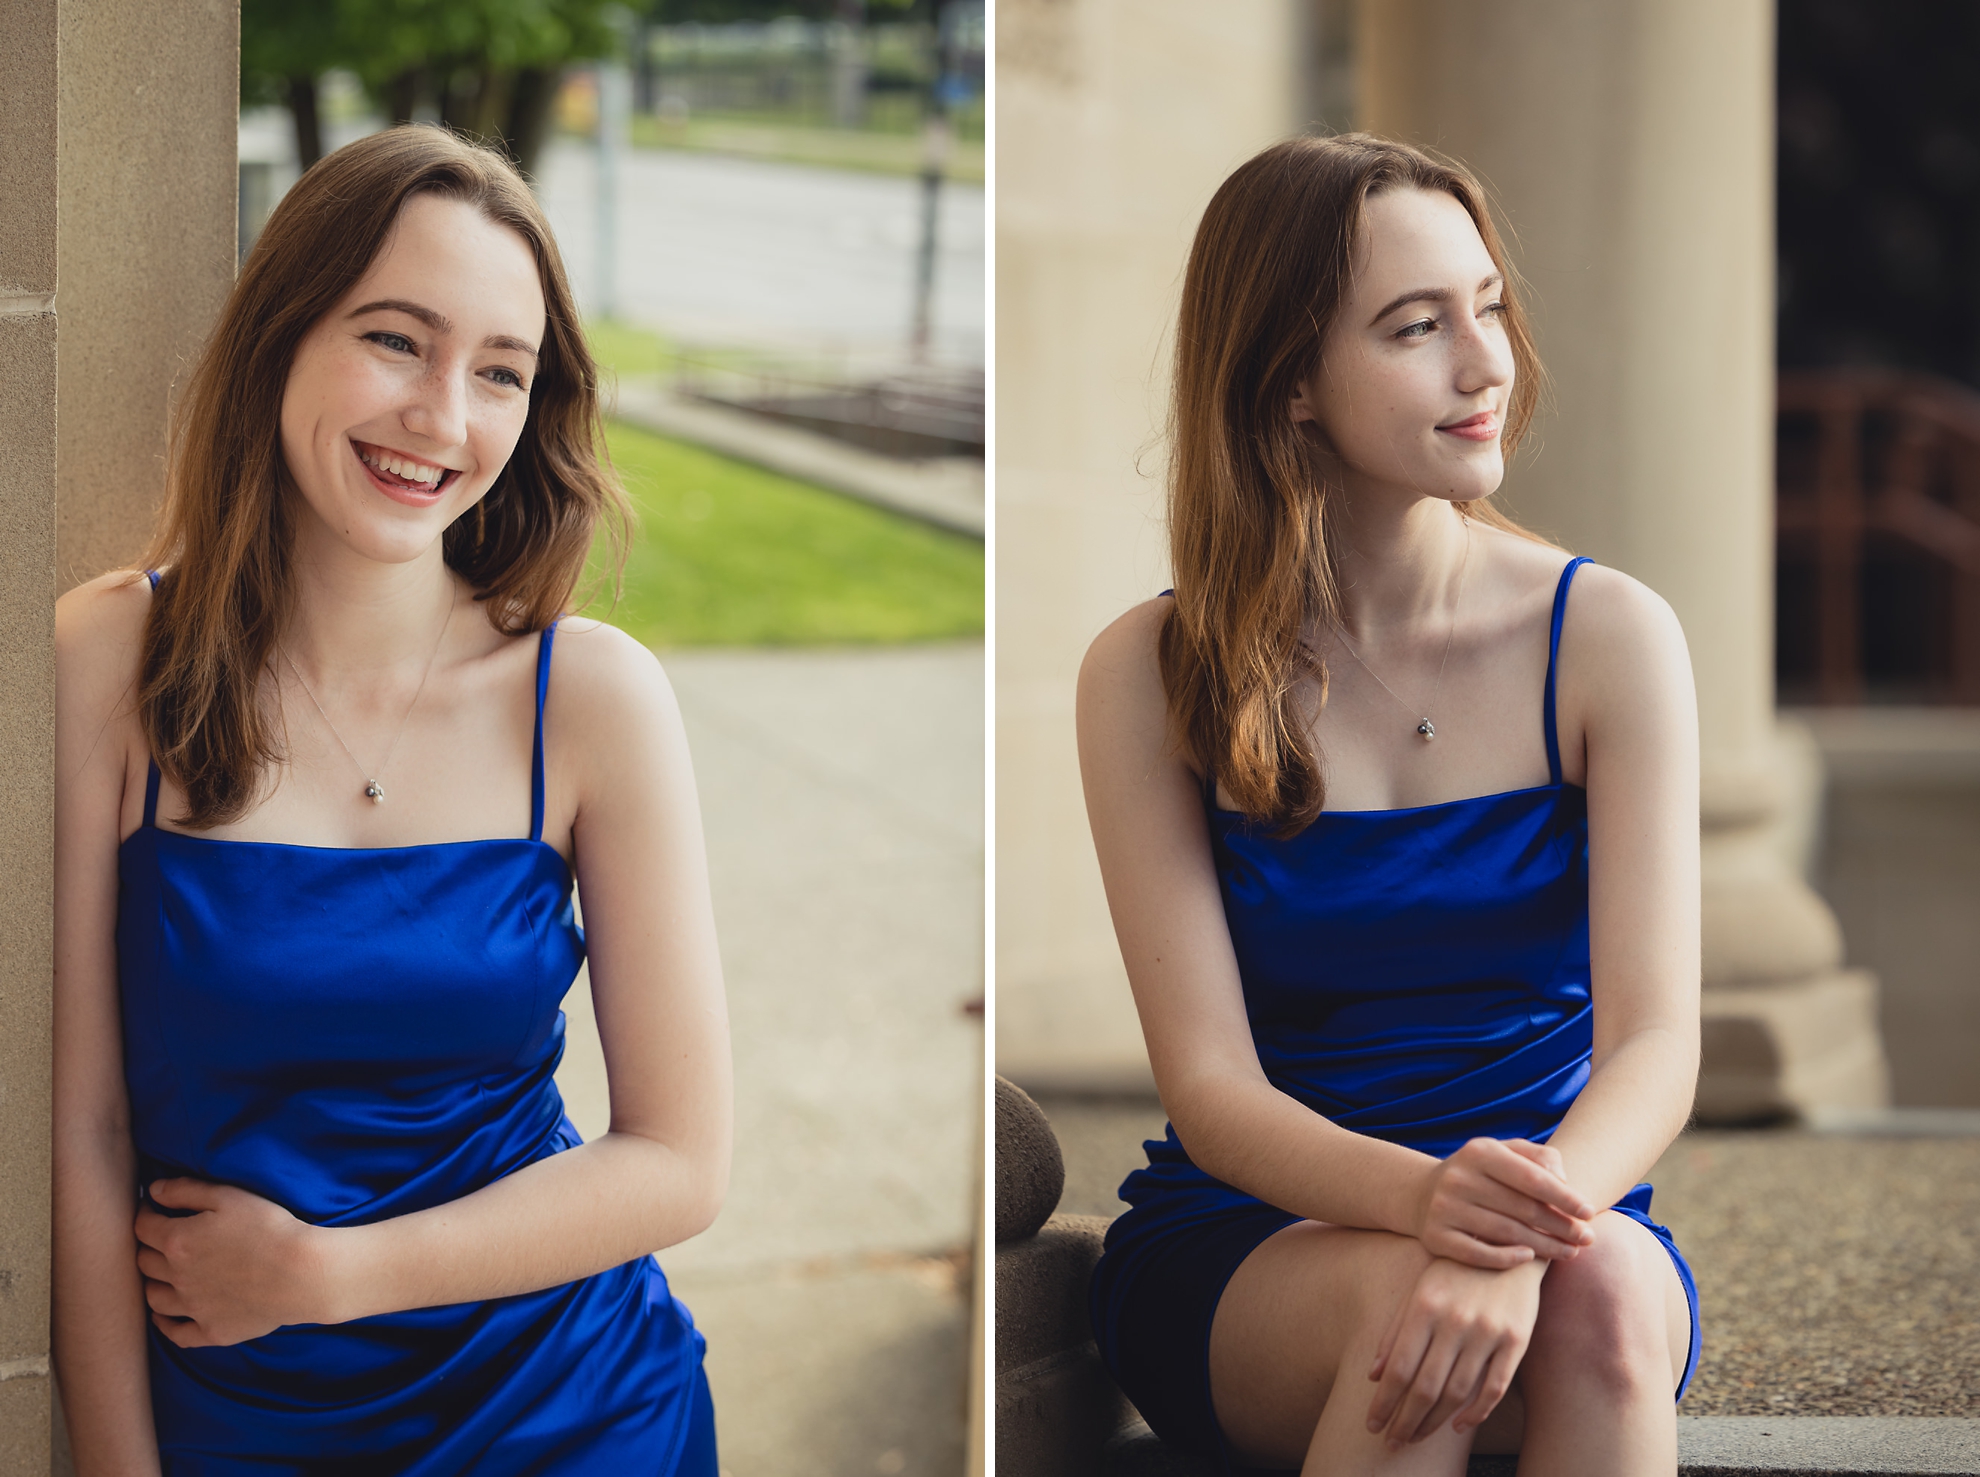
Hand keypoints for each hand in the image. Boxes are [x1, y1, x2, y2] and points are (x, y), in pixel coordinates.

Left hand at [134, 1179, 336, 1347]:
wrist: (303, 1273)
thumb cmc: (270, 1228)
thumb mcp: (229, 1196)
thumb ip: (186, 1190)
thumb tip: (153, 1191)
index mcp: (178, 1241)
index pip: (143, 1227)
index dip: (145, 1214)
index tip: (153, 1209)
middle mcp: (177, 1277)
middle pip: (144, 1262)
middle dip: (148, 1246)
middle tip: (161, 1238)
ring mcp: (193, 1308)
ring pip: (154, 1298)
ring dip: (153, 1283)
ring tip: (163, 1274)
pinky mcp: (212, 1330)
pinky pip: (176, 1333)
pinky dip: (165, 1324)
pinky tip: (167, 1314)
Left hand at [1366, 1256, 1542, 1447]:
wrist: (1509, 1241)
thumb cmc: (1454, 1267)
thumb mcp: (1419, 1289)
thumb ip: (1395, 1330)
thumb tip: (1372, 1375)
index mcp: (1425, 1306)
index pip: (1398, 1368)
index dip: (1384, 1403)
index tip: (1372, 1425)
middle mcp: (1455, 1321)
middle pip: (1425, 1387)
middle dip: (1404, 1421)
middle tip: (1391, 1442)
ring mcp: (1489, 1331)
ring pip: (1457, 1393)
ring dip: (1433, 1422)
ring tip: (1416, 1436)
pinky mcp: (1517, 1340)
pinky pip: (1494, 1388)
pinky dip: (1475, 1413)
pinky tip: (1457, 1425)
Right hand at [1413, 1137, 1595, 1268]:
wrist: (1423, 1194)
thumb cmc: (1482, 1174)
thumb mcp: (1506, 1154)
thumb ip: (1539, 1158)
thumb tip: (1563, 1181)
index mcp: (1479, 1152)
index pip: (1531, 1177)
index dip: (1564, 1197)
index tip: (1589, 1213)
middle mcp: (1458, 1177)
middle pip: (1522, 1208)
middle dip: (1560, 1226)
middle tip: (1587, 1239)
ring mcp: (1444, 1208)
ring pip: (1505, 1233)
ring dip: (1544, 1246)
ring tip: (1570, 1252)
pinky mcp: (1436, 1236)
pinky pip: (1477, 1254)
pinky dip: (1506, 1258)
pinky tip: (1529, 1257)